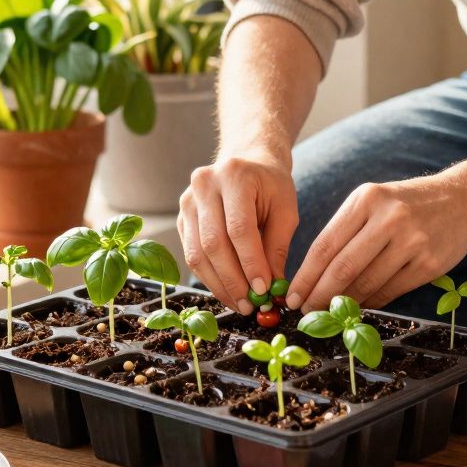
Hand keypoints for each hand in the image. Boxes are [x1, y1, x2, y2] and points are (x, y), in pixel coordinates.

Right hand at [178, 150, 298, 313]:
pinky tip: (226, 291)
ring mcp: (187, 201)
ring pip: (197, 253)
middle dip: (233, 279)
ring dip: (219, 284)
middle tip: (250, 304)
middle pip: (213, 243)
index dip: (250, 262)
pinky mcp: (181, 218)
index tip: (263, 290)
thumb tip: (272, 289)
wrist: (246, 162)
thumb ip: (278, 247)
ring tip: (239, 304)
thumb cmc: (270, 186)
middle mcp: (203, 185)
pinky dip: (209, 277)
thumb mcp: (285, 210)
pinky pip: (191, 255)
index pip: (239, 228)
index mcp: (234, 175)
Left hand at [287, 175, 466, 311]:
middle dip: (319, 295)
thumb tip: (314, 277)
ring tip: (329, 313)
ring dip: (344, 303)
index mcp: (367, 199)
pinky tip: (359, 306)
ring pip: (367, 283)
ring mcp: (412, 242)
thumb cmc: (406, 204)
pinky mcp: (430, 264)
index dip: (305, 276)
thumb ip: (346, 232)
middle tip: (305, 312)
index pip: (326, 245)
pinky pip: (391, 291)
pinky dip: (371, 302)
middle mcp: (389, 218)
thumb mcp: (373, 201)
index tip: (292, 296)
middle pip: (343, 267)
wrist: (464, 200)